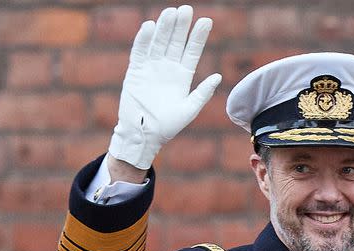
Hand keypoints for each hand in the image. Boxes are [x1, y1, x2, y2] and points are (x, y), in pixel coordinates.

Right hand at [108, 6, 221, 169]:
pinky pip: (140, 52)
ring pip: (158, 43)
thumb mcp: (190, 109)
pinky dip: (143, 40)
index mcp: (182, 76)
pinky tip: (150, 26)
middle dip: (181, 26)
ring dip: (164, 28)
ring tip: (171, 12)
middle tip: (187, 9)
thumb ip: (202, 93)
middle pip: (175, 42)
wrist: (144, 135)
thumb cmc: (169, 126)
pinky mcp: (135, 72)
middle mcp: (167, 68)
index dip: (198, 36)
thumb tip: (218, 76)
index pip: (191, 51)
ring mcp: (151, 68)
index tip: (206, 21)